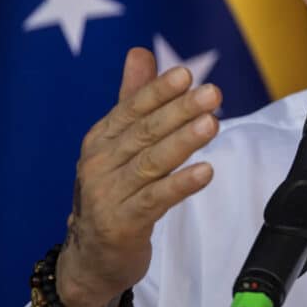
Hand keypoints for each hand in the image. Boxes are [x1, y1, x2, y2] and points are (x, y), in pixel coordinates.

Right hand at [56, 47, 220, 306]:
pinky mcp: (122, 224)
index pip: (132, 108)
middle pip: (145, 132)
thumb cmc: (114, 189)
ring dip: (183, 142)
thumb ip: (134, 98)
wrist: (93, 255)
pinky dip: (181, 185)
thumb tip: (140, 51)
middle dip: (180, 110)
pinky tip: (206, 171)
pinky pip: (156, 200)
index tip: (186, 74)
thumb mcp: (120, 143)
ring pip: (152, 163)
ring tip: (212, 124)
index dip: (159, 90)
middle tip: (213, 93)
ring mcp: (108, 194)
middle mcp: (101, 163)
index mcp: (102, 138)